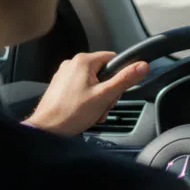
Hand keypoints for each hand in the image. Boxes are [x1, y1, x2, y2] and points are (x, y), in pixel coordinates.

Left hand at [25, 51, 148, 135]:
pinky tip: (85, 112)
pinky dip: (87, 99)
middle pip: (103, 72)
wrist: (46, 130)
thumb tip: (142, 66)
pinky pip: (81, 88)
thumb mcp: (105, 96)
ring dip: (99, 98)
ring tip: (94, 111)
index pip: (113, 59)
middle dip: (108, 91)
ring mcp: (65, 75)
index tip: (116, 91)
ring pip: (93, 82)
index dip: (119, 76)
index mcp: (83, 61)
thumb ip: (125, 79)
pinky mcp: (60, 86)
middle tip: (104, 105)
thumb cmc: (70, 113)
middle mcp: (72, 64)